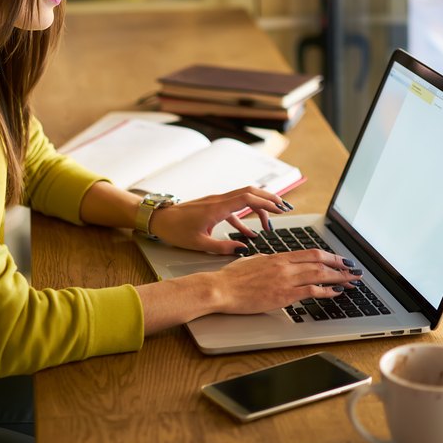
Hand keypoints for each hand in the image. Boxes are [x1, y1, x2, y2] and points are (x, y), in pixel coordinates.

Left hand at [147, 185, 291, 253]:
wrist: (159, 218)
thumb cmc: (175, 229)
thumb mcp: (199, 243)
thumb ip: (222, 248)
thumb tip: (242, 250)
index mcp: (217, 208)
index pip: (248, 199)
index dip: (266, 202)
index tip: (280, 210)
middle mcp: (219, 200)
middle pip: (250, 192)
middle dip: (269, 199)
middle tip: (284, 209)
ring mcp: (216, 202)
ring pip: (244, 198)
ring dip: (259, 207)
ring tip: (270, 224)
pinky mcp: (213, 206)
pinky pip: (234, 208)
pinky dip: (245, 217)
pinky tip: (250, 233)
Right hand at [205, 249, 360, 314]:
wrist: (220, 288)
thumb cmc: (231, 278)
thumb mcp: (252, 261)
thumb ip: (267, 261)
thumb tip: (275, 261)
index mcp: (277, 257)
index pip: (311, 253)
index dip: (330, 256)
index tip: (340, 260)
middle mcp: (284, 265)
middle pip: (320, 261)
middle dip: (341, 265)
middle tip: (353, 269)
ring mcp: (285, 279)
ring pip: (320, 274)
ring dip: (339, 277)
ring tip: (352, 281)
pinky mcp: (283, 295)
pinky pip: (311, 291)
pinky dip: (327, 291)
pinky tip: (336, 292)